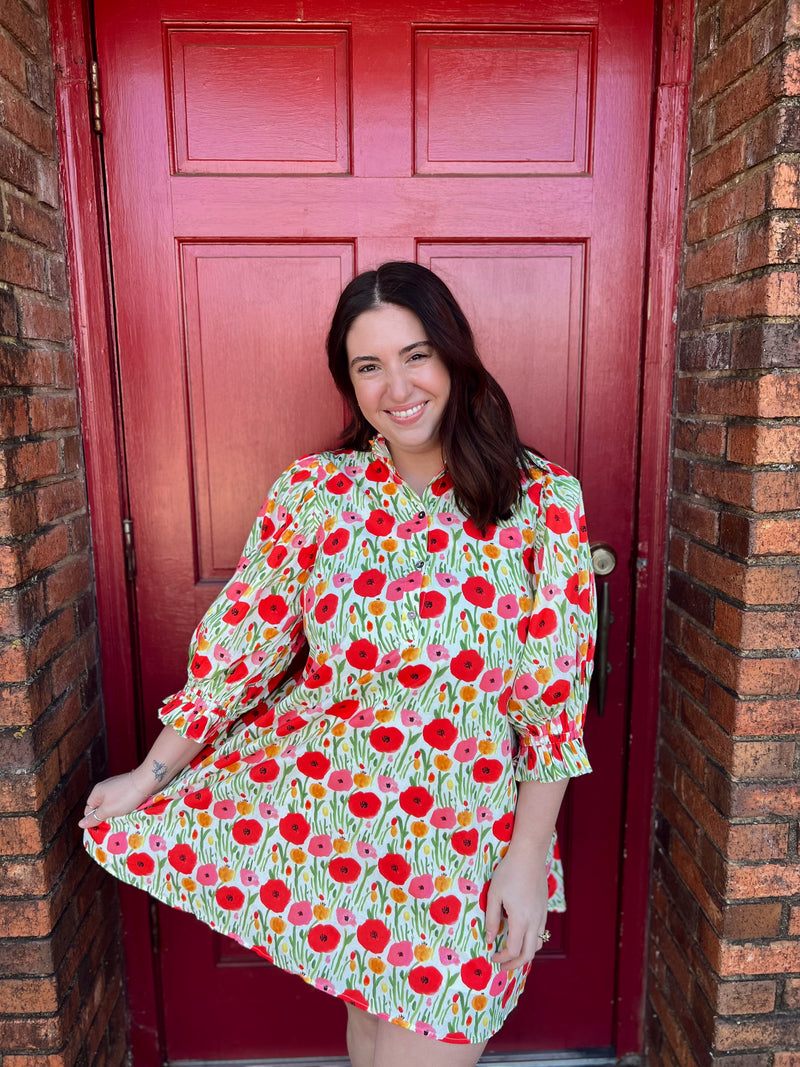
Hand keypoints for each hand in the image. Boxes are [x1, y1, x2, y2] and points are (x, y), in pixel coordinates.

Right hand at [78, 770, 153, 828]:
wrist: (147, 780)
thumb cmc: (126, 796)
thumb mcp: (108, 810)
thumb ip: (95, 817)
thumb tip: (80, 824)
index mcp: (97, 791)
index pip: (89, 809)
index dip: (93, 819)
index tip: (100, 828)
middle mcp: (106, 788)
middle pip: (102, 807)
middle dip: (106, 816)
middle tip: (112, 826)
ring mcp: (118, 787)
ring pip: (113, 804)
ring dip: (117, 812)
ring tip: (123, 819)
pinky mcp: (128, 787)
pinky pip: (123, 800)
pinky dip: (126, 806)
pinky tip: (131, 811)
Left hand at [485, 847, 549, 969]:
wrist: (529, 856)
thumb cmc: (508, 873)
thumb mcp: (494, 895)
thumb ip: (491, 919)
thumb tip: (489, 940)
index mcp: (520, 919)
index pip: (514, 950)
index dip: (503, 958)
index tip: (493, 956)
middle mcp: (535, 921)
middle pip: (530, 954)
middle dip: (516, 964)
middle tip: (502, 965)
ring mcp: (542, 915)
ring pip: (538, 944)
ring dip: (526, 953)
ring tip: (512, 953)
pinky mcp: (544, 909)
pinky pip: (540, 932)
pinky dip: (531, 941)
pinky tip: (521, 935)